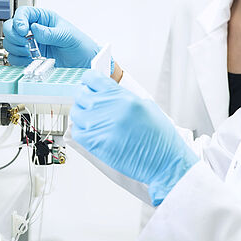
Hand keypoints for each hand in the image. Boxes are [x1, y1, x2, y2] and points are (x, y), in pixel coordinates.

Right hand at [3, 6, 99, 67]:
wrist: (84, 63)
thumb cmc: (80, 46)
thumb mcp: (68, 36)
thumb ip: (51, 33)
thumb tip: (35, 29)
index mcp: (43, 18)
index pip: (23, 13)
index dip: (19, 20)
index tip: (23, 30)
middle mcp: (34, 30)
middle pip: (11, 27)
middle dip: (14, 36)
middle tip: (25, 44)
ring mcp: (30, 44)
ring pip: (10, 42)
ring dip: (16, 48)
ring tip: (29, 53)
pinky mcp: (29, 58)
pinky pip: (15, 57)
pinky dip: (18, 59)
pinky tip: (29, 60)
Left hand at [70, 70, 198, 205]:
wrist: (163, 162)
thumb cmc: (159, 137)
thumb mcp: (145, 106)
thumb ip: (122, 97)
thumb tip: (106, 93)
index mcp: (123, 97)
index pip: (92, 79)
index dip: (89, 81)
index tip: (89, 85)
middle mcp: (109, 108)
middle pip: (81, 94)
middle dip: (84, 97)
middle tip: (91, 104)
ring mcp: (100, 126)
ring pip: (76, 113)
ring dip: (82, 115)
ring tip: (93, 120)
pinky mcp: (95, 143)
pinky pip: (77, 131)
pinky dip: (81, 130)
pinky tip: (91, 132)